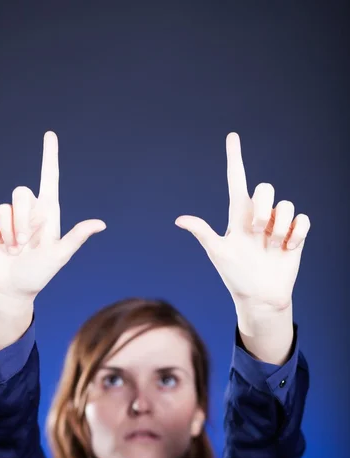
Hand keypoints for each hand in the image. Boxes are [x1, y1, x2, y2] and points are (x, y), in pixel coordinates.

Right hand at [0, 131, 105, 300]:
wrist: (11, 290)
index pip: (49, 179)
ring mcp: (9, 218)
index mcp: (48, 214)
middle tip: (24, 244)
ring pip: (4, 206)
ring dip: (8, 231)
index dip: (49, 157)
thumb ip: (76, 237)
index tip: (50, 135)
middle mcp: (29, 212)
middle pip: (21, 192)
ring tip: (13, 250)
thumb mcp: (59, 256)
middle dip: (21, 220)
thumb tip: (101, 224)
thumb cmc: (38, 275)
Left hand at [175, 132, 310, 311]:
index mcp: (238, 215)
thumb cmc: (235, 275)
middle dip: (263, 208)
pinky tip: (287, 248)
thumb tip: (179, 220)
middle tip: (257, 232)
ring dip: (279, 227)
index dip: (235, 158)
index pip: (237, 180)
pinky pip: (303, 219)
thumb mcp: (218, 253)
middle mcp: (259, 215)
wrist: (259, 296)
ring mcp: (278, 224)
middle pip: (266, 188)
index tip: (232, 137)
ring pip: (286, 205)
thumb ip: (203, 233)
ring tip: (271, 247)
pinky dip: (296, 233)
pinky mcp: (295, 234)